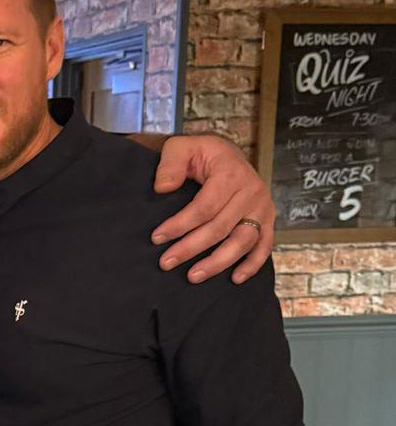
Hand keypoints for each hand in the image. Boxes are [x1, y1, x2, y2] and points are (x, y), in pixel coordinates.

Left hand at [149, 134, 274, 284]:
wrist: (226, 153)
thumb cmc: (201, 152)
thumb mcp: (181, 147)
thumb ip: (170, 164)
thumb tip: (162, 188)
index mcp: (230, 173)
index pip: (204, 207)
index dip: (180, 225)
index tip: (157, 238)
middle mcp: (252, 192)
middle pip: (220, 228)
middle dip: (191, 248)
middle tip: (167, 263)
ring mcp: (263, 207)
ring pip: (242, 241)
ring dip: (218, 262)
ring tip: (193, 276)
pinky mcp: (268, 219)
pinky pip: (264, 246)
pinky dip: (253, 264)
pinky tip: (236, 279)